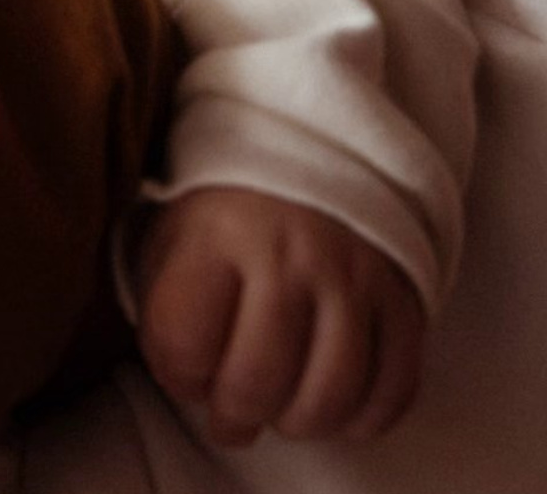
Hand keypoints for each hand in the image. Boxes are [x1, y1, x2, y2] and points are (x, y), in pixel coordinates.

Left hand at [135, 187, 423, 446]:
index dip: (177, 374)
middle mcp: (294, 253)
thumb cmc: (231, 215)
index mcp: (223, 231)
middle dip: (234, 413)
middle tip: (231, 408)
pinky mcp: (405, 299)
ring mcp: (356, 277)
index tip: (185, 367)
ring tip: (280, 402)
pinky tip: (329, 398)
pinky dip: (359, 418)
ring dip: (297, 420)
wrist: (313, 154)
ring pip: (328, 400)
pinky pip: (391, 394)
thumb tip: (191, 393)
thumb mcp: (177, 236)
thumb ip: (169, 313)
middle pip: (257, 383)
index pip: (186, 344)